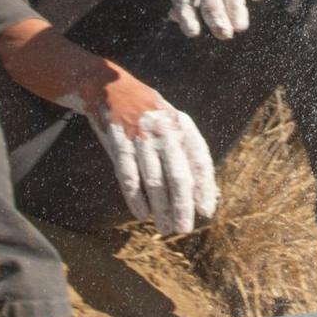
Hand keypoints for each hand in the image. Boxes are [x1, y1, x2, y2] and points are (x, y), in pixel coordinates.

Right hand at [78, 73, 218, 236]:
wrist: (109, 87)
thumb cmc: (148, 114)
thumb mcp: (172, 124)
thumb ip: (187, 153)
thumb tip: (207, 191)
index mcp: (183, 126)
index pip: (200, 161)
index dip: (205, 188)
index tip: (207, 211)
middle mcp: (165, 131)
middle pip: (178, 175)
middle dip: (182, 206)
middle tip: (184, 229)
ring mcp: (141, 137)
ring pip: (154, 180)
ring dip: (160, 208)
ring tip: (165, 228)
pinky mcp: (119, 142)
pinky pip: (128, 176)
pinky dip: (135, 198)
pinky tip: (142, 214)